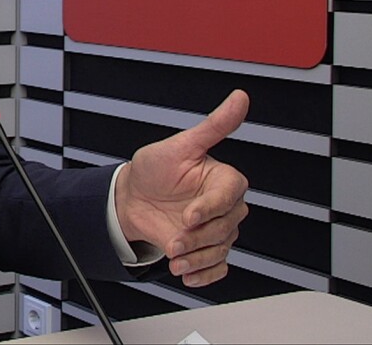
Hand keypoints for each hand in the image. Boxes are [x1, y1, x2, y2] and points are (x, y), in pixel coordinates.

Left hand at [115, 89, 250, 287]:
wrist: (132, 196)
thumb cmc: (155, 169)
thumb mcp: (180, 145)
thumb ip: (213, 126)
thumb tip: (239, 97)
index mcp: (224, 179)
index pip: (229, 196)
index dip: (210, 208)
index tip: (189, 215)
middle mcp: (224, 205)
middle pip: (226, 227)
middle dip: (198, 237)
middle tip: (175, 238)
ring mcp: (216, 228)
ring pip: (220, 249)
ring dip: (197, 257)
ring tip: (175, 257)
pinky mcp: (207, 248)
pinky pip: (217, 267)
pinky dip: (205, 274)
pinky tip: (187, 273)